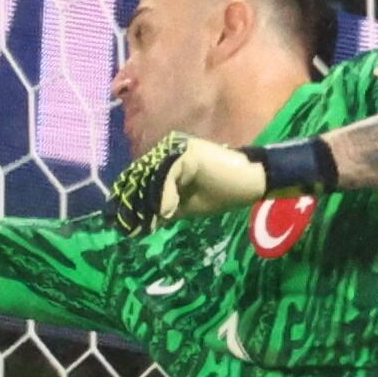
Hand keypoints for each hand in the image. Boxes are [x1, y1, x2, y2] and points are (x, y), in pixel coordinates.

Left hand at [105, 133, 264, 235]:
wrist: (249, 183)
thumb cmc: (223, 192)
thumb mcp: (187, 206)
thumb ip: (166, 208)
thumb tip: (147, 223)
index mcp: (168, 162)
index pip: (144, 179)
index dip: (135, 200)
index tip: (128, 223)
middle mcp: (169, 151)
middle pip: (144, 176)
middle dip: (138, 202)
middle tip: (131, 226)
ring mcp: (176, 149)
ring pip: (153, 177)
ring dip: (150, 201)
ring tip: (150, 222)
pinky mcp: (186, 153)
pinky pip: (168, 175)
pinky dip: (165, 194)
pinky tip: (169, 211)